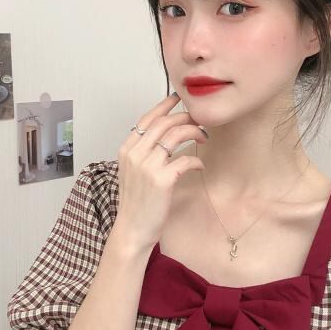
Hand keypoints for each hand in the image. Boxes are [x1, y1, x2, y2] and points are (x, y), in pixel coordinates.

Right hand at [114, 90, 207, 254]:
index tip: (178, 99)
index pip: (147, 118)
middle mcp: (135, 154)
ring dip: (194, 132)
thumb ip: (142, 152)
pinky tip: (199, 165)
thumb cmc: (136, 202)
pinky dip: (196, 159)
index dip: (164, 106)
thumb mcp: (132, 171)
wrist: (132, 230)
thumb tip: (163, 134)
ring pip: (176, 135)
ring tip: (203, 137)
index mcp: (127, 149)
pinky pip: (185, 159)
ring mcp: (148, 166)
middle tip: (199, 120)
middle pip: (164, 123)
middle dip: (184, 117)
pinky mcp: (162, 180)